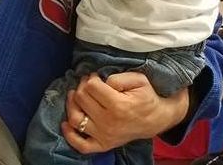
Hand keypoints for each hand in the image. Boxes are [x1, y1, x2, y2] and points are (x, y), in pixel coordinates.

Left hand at [62, 72, 187, 152]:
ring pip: (75, 118)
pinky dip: (70, 135)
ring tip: (76, 95)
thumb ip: (118, 77)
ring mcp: (104, 136)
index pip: (90, 87)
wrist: (156, 119)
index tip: (95, 76)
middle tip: (88, 83)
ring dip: (71, 104)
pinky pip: (81, 145)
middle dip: (82, 86)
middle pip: (81, 99)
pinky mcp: (103, 145)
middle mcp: (109, 123)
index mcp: (118, 106)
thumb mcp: (139, 79)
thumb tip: (101, 81)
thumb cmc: (146, 97)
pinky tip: (66, 123)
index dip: (90, 78)